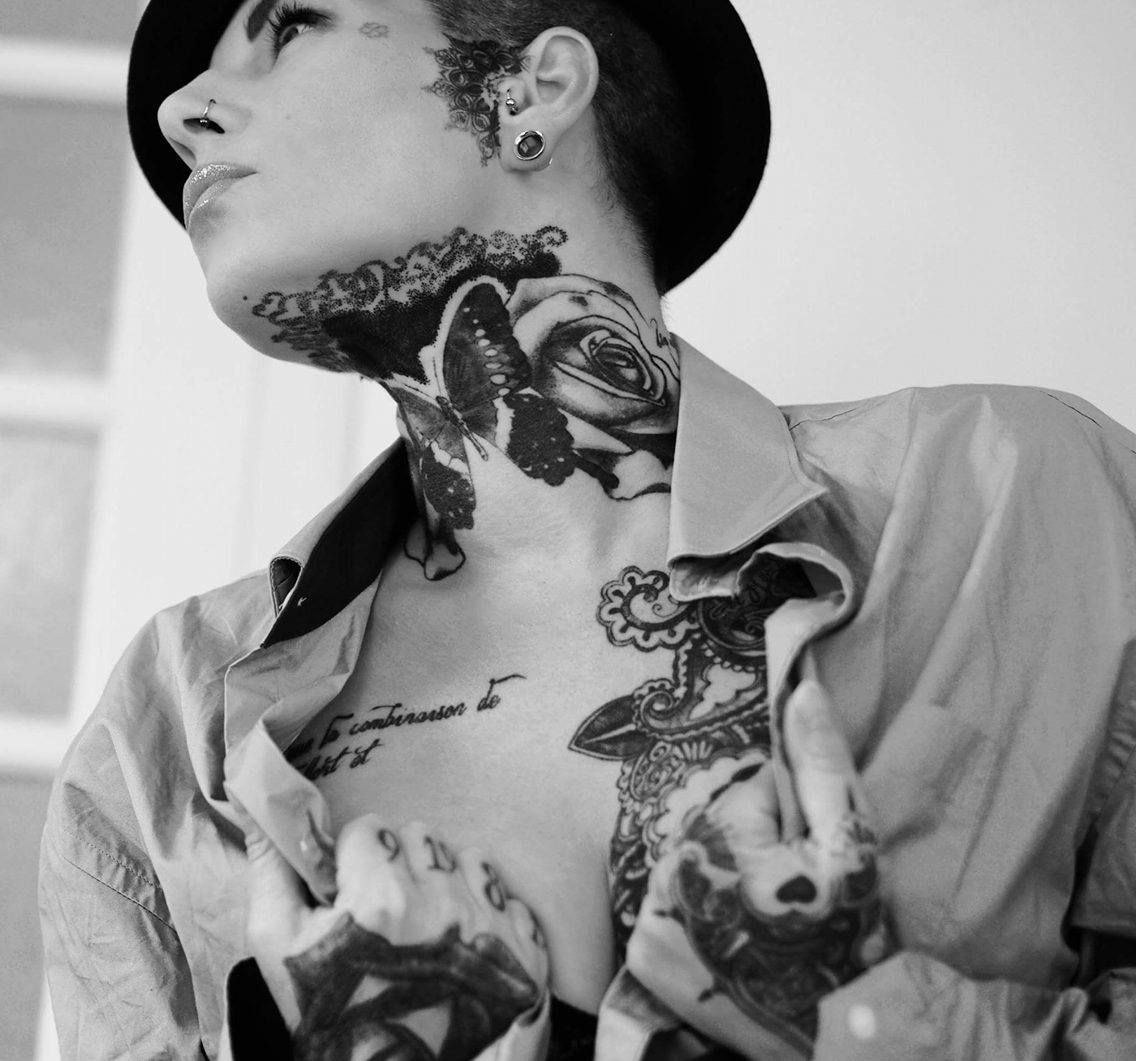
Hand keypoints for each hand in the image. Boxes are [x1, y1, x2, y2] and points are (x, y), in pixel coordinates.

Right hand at [244, 816, 549, 1059]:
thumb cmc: (325, 1013)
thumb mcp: (277, 943)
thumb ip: (269, 863)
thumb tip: (254, 793)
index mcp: (381, 899)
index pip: (371, 829)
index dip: (355, 860)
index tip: (351, 894)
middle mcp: (443, 906)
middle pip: (421, 837)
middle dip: (401, 865)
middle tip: (387, 915)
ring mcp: (490, 931)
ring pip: (469, 860)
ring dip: (448, 883)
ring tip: (426, 931)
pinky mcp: (524, 958)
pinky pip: (511, 901)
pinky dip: (490, 919)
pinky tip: (464, 950)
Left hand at [627, 680, 888, 1059]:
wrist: (834, 1043)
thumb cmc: (851, 944)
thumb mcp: (853, 848)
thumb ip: (824, 765)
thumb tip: (802, 688)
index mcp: (719, 840)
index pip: (754, 792)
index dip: (792, 821)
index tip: (809, 861)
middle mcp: (670, 873)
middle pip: (721, 826)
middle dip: (757, 848)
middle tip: (791, 899)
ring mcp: (651, 918)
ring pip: (700, 862)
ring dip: (730, 880)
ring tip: (768, 926)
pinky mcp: (644, 955)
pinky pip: (677, 904)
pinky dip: (703, 915)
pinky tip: (737, 945)